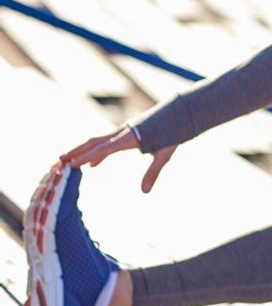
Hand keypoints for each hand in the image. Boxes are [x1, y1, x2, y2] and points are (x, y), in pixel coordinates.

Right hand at [61, 126, 177, 192]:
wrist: (178, 114)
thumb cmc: (173, 134)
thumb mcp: (164, 154)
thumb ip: (153, 172)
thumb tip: (145, 191)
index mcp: (129, 137)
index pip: (103, 148)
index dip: (87, 156)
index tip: (72, 164)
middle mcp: (122, 133)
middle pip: (94, 142)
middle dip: (76, 152)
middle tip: (58, 162)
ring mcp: (122, 132)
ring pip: (97, 141)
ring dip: (82, 151)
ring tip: (66, 161)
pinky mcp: (126, 134)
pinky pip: (106, 144)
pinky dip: (97, 153)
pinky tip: (92, 164)